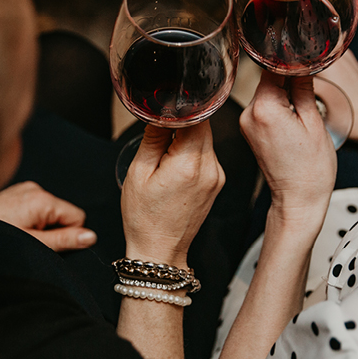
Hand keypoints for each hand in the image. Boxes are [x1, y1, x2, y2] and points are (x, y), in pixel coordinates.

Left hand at [0, 181, 95, 251]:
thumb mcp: (34, 245)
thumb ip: (64, 239)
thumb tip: (91, 237)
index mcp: (42, 199)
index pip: (77, 217)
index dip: (67, 234)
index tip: (48, 243)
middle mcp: (34, 189)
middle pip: (62, 213)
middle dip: (52, 229)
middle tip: (30, 240)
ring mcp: (22, 189)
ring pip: (48, 211)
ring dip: (39, 224)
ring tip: (18, 234)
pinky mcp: (13, 193)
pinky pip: (34, 206)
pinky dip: (28, 218)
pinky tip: (13, 226)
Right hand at [120, 121, 224, 267]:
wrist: (160, 250)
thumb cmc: (145, 218)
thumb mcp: (139, 173)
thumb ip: (153, 138)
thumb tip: (161, 113)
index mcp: (189, 164)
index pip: (196, 119)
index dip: (181, 109)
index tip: (167, 109)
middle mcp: (210, 169)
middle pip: (204, 128)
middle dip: (183, 124)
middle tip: (161, 133)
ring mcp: (218, 176)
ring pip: (206, 141)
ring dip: (188, 139)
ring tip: (166, 155)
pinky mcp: (218, 182)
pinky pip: (207, 155)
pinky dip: (193, 153)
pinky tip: (176, 167)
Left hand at [239, 72, 335, 238]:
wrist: (298, 200)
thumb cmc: (310, 170)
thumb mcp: (313, 121)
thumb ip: (303, 88)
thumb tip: (300, 64)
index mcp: (264, 108)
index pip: (271, 68)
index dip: (288, 59)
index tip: (302, 54)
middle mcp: (249, 115)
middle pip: (268, 80)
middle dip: (288, 76)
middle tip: (310, 78)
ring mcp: (247, 124)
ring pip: (267, 93)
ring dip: (285, 92)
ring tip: (305, 101)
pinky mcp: (251, 132)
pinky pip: (265, 108)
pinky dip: (279, 105)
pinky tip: (295, 114)